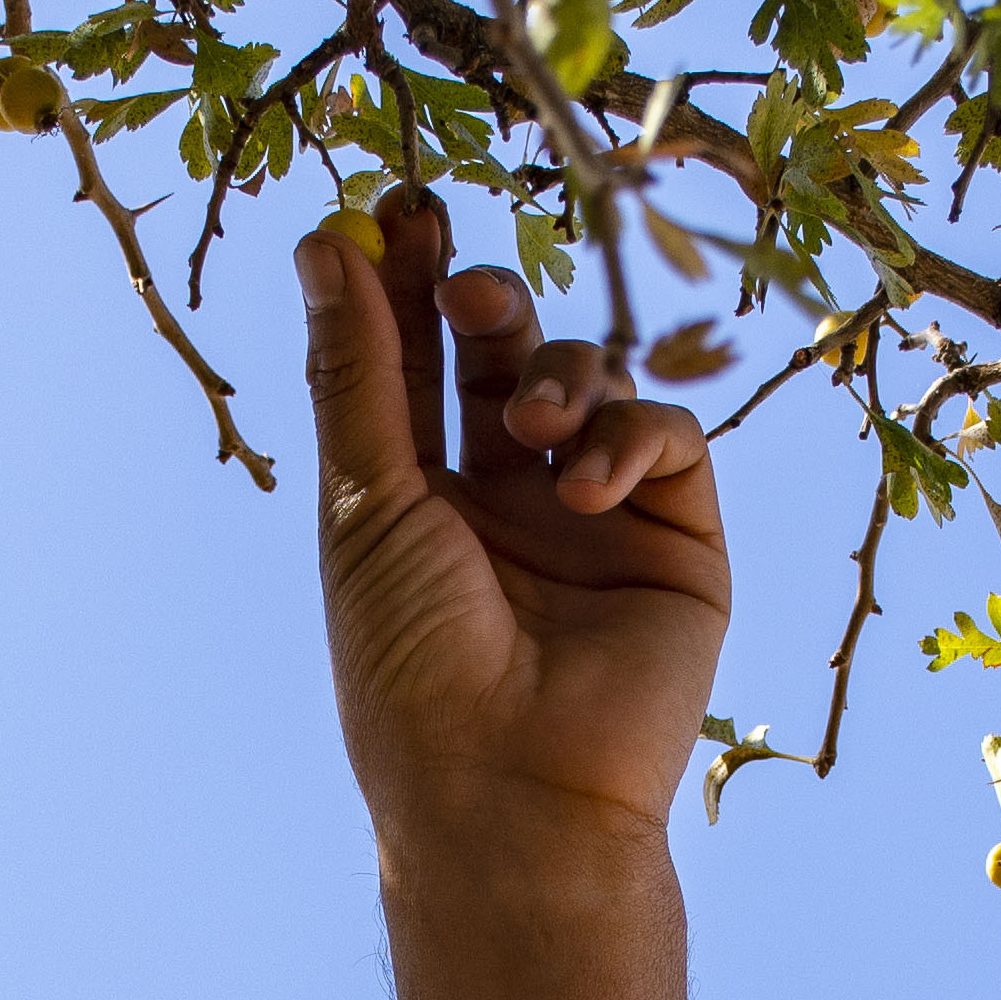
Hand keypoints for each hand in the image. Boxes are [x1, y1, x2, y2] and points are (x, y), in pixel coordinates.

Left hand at [298, 185, 730, 862]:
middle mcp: (506, 500)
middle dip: (485, 302)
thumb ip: (358, 371)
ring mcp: (594, 519)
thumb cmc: (412, 668)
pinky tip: (584, 484)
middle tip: (465, 285)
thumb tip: (324, 241)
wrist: (513, 794)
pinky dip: (628, 433)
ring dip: (555, 374)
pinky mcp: (676, 543)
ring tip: (528, 428)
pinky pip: (669, 439)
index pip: (413, 359)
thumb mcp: (368, 505)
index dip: (408, 279)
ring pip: (591, 379)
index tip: (401, 205)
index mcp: (417, 498)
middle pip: (501, 352)